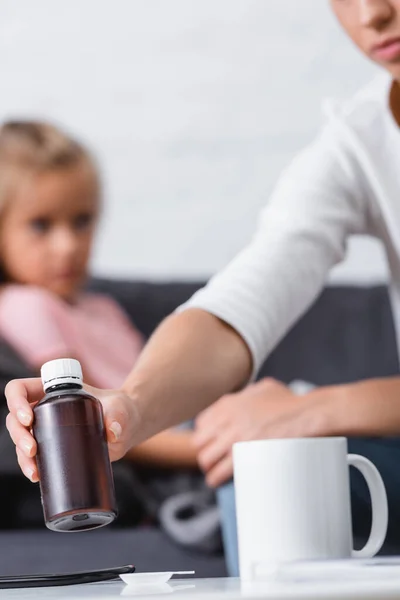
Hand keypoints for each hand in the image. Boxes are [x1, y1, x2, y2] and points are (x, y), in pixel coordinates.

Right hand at [5, 378, 138, 482]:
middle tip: (32, 448)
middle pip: (15, 417)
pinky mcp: (52, 448)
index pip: (21, 389)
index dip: (16, 401)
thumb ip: (118, 417)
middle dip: (18, 434)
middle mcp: (45, 408)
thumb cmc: (120, 409)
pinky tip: (36, 476)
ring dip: (21, 455)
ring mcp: (46, 429)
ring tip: (34, 470)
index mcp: (54, 390)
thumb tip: (112, 433)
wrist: (126, 427)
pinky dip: (30, 467)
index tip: (28, 417)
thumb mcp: (120, 409)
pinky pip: (32, 457)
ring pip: (20, 439)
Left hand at [194, 378, 325, 487]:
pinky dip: (216, 477)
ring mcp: (236, 436)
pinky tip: (217, 480)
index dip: (206, 434)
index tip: (211, 442)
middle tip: (212, 459)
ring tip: (213, 473)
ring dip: (209, 467)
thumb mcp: (264, 388)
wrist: (307, 414)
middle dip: (205, 450)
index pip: (202, 422)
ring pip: (207, 457)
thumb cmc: (290, 402)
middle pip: (200, 441)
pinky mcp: (245, 453)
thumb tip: (242, 399)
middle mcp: (228, 418)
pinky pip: (221, 470)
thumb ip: (247, 394)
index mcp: (230, 402)